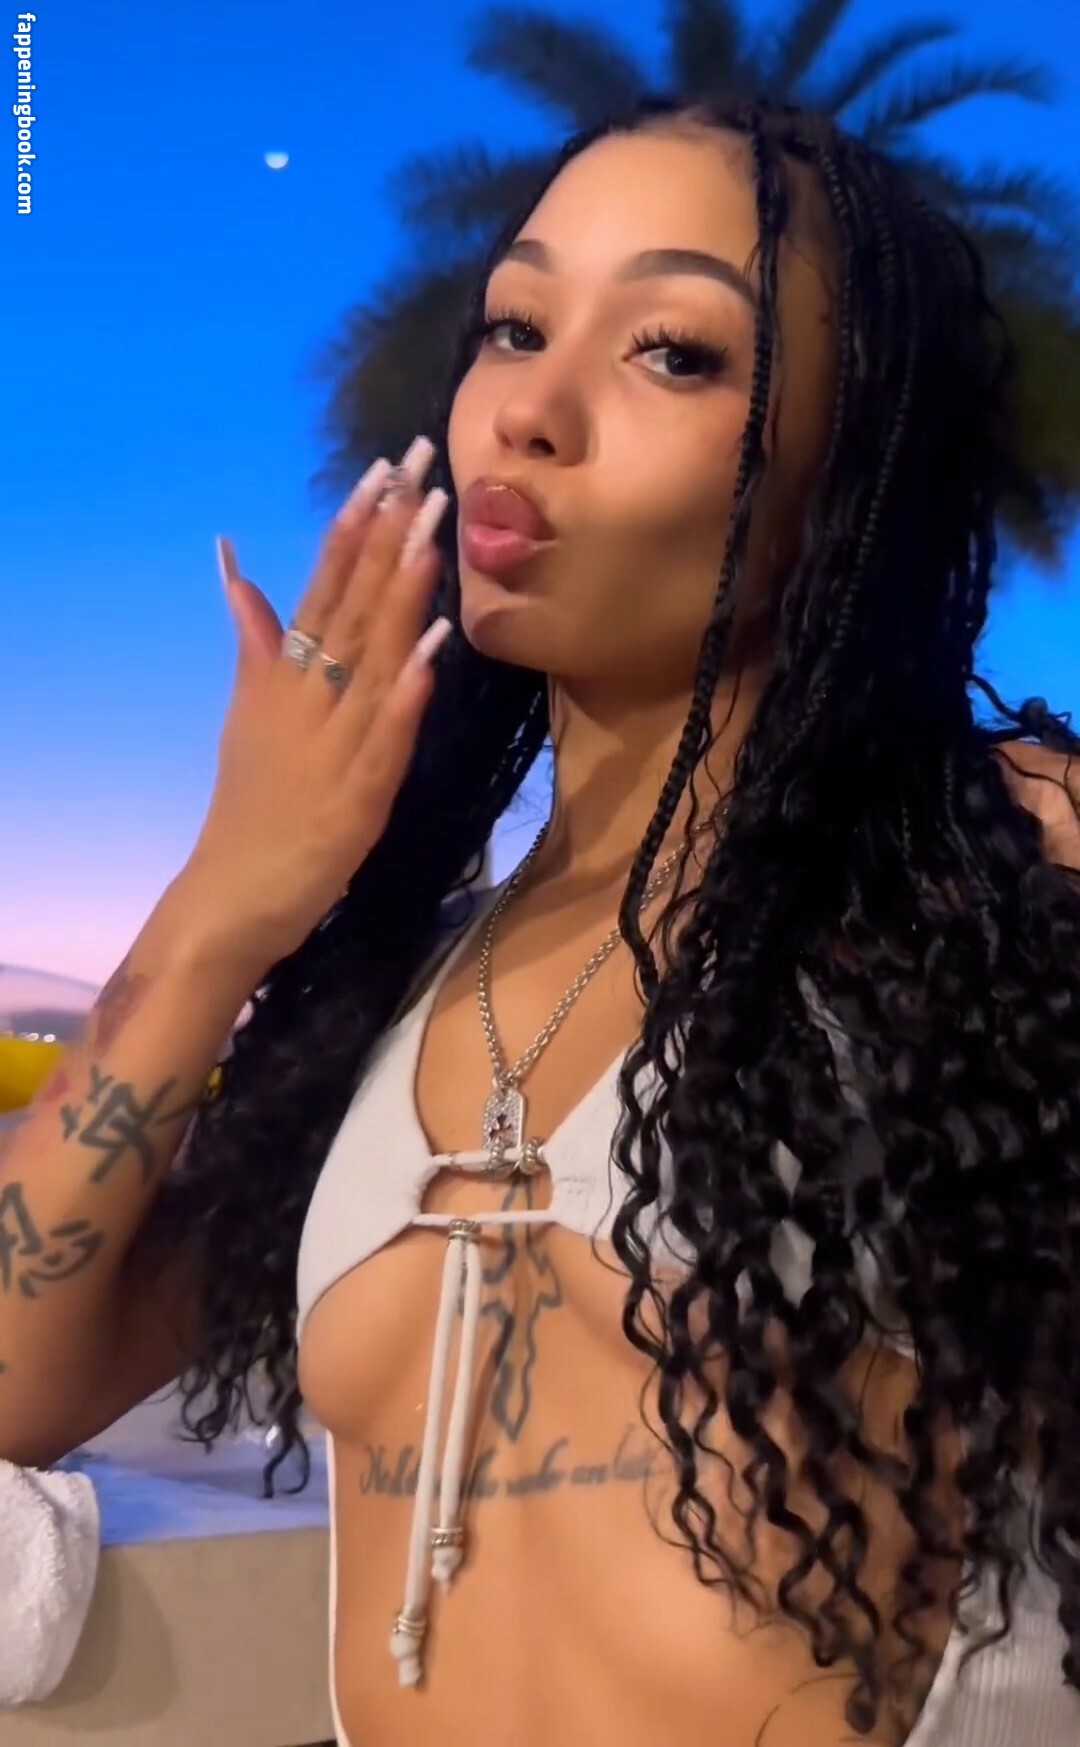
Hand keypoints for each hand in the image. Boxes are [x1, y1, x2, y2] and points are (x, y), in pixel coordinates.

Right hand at [177, 436, 450, 981]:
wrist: (233, 895)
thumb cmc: (253, 804)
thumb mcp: (249, 710)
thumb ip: (253, 638)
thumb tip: (234, 566)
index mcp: (282, 676)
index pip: (322, 586)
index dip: (354, 526)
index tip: (384, 467)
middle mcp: (305, 698)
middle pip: (350, 606)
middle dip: (387, 536)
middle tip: (421, 469)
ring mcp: (332, 745)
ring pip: (372, 660)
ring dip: (401, 598)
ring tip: (430, 537)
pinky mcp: (355, 797)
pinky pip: (386, 738)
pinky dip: (406, 695)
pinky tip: (431, 655)